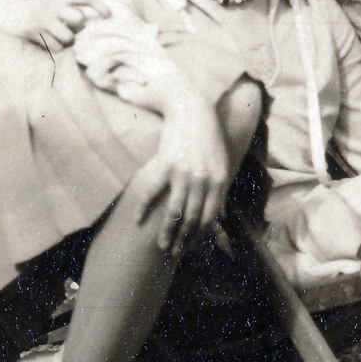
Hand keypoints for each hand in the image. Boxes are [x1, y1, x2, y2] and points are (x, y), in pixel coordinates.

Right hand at [0, 0, 110, 46]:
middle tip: (72, 29)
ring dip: (67, 40)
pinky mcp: (34, 32)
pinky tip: (49, 42)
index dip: (99, 6)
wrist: (5, 9)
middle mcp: (52, 6)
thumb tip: (88, 21)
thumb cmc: (34, 6)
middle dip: (79, 27)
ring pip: (67, 36)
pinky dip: (55, 48)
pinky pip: (54, 47)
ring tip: (59, 37)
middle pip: (78, 18)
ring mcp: (43, 19)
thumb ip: (68, 5)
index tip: (108, 16)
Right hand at [123, 94, 231, 254]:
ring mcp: (184, 173)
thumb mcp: (221, 163)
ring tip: (161, 245)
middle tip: (174, 253)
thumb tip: (222, 214)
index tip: (191, 249)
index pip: (209, 217)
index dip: (200, 236)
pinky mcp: (166, 164)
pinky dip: (144, 208)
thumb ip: (220, 190)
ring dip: (167, 232)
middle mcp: (203, 180)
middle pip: (192, 219)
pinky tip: (138, 220)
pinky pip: (152, 191)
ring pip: (174, 211)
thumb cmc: (207, 137)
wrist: (192, 108)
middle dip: (183, 240)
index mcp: (218, 181)